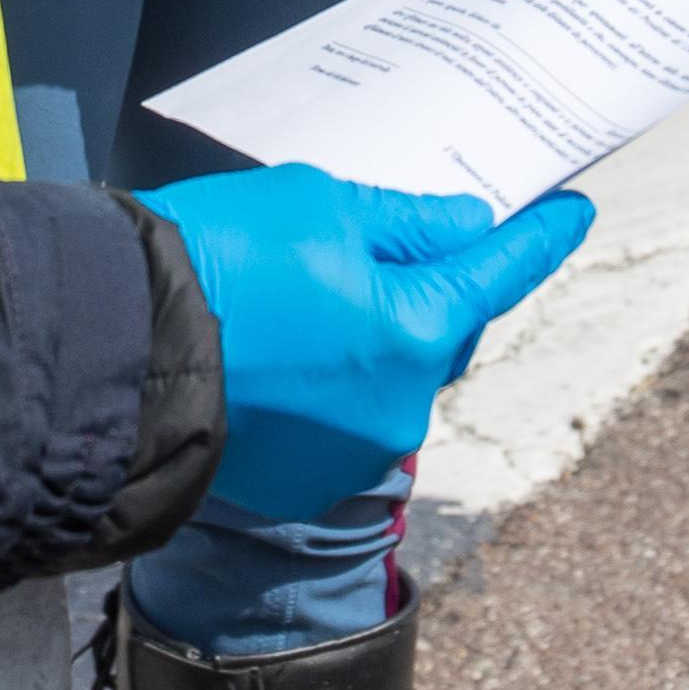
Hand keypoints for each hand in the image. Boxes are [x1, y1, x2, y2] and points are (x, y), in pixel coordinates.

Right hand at [141, 164, 595, 522]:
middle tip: (383, 248)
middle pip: (437, 335)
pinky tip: (272, 353)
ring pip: (384, 382)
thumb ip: (403, 225)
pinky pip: (335, 425)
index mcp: (413, 334)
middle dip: (424, 292)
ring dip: (364, 345)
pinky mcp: (299, 481)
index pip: (497, 274)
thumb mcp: (318, 207)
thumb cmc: (216, 261)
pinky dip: (321, 390)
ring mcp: (347, 455)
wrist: (116, 346)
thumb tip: (464, 228)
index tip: (571, 213)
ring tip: (295, 301)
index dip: (538, 237)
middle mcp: (396, 409)